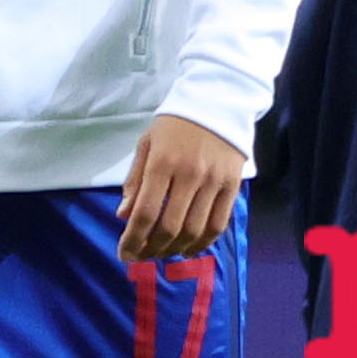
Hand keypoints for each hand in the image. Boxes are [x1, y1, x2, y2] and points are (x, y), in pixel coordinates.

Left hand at [120, 113, 243, 262]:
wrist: (217, 101)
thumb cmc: (175, 124)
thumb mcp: (147, 144)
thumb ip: (135, 180)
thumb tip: (123, 216)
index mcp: (162, 163)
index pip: (145, 212)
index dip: (132, 240)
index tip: (124, 254)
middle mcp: (189, 174)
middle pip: (169, 227)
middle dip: (152, 249)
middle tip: (142, 256)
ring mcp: (214, 181)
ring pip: (194, 230)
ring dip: (175, 249)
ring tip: (163, 253)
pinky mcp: (232, 185)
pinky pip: (218, 224)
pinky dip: (202, 243)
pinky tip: (189, 249)